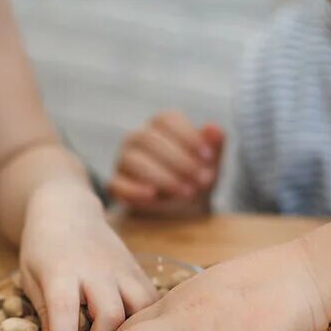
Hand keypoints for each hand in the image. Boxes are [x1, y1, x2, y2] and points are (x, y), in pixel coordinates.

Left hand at [19, 183, 157, 330]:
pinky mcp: (138, 271)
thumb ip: (45, 313)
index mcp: (61, 270)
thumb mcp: (31, 278)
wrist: (67, 210)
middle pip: (110, 314)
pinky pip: (152, 302)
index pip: (64, 309)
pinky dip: (146, 324)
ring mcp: (121, 269)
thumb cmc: (43, 248)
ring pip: (139, 310)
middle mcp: (96, 269)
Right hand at [110, 110, 224, 214]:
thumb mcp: (211, 163)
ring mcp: (124, 160)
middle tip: (202, 180)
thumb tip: (214, 128)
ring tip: (186, 192)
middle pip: (150, 139)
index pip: (166, 119)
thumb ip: (214, 145)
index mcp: (160, 125)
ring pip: (134, 160)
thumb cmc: (196, 178)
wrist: (182, 212)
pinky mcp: (116, 184)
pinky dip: (135, 190)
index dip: (187, 136)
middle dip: (179, 161)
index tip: (208, 157)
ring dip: (162, 177)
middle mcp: (138, 138)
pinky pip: (118, 184)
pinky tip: (153, 196)